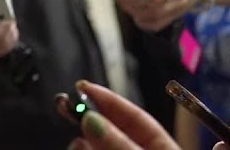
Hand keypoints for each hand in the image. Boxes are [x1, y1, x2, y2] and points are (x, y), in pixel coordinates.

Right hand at [55, 80, 178, 149]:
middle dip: (90, 118)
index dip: (109, 99)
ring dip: (83, 141)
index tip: (83, 86)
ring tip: (75, 141)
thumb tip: (91, 118)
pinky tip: (77, 149)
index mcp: (164, 149)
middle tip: (65, 105)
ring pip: (98, 148)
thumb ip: (120, 144)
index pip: (135, 117)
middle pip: (113, 132)